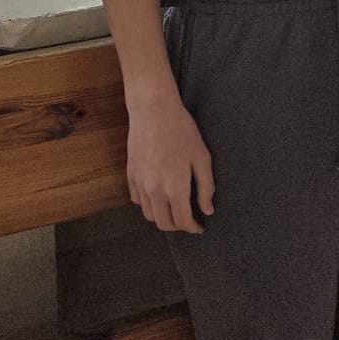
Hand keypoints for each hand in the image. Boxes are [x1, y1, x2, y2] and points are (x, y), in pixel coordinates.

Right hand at [126, 90, 215, 230]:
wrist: (153, 111)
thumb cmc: (182, 131)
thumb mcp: (202, 157)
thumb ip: (206, 187)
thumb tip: (208, 210)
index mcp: (175, 188)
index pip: (183, 221)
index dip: (193, 228)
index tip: (200, 227)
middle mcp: (154, 191)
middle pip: (164, 224)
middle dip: (178, 227)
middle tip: (189, 219)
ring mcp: (140, 184)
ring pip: (149, 214)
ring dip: (162, 216)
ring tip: (174, 208)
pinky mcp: (130, 175)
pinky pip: (138, 200)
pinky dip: (148, 203)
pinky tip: (158, 194)